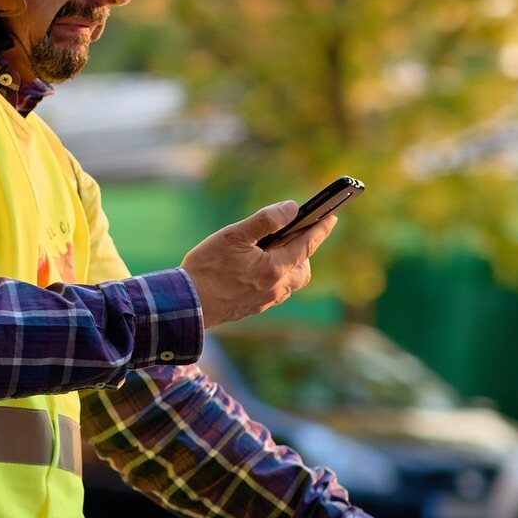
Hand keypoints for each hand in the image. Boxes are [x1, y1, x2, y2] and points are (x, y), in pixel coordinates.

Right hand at [180, 200, 336, 326]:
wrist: (185, 305)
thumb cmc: (206, 268)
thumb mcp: (234, 236)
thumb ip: (266, 220)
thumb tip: (291, 208)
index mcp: (274, 269)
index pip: (307, 245)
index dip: (321, 229)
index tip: (331, 216)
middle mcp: (275, 288)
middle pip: (303, 270)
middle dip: (304, 253)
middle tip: (293, 236)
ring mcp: (264, 301)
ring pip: (289, 284)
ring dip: (288, 267)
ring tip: (271, 252)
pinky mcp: (252, 308)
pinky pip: (274, 292)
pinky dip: (274, 278)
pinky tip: (255, 270)